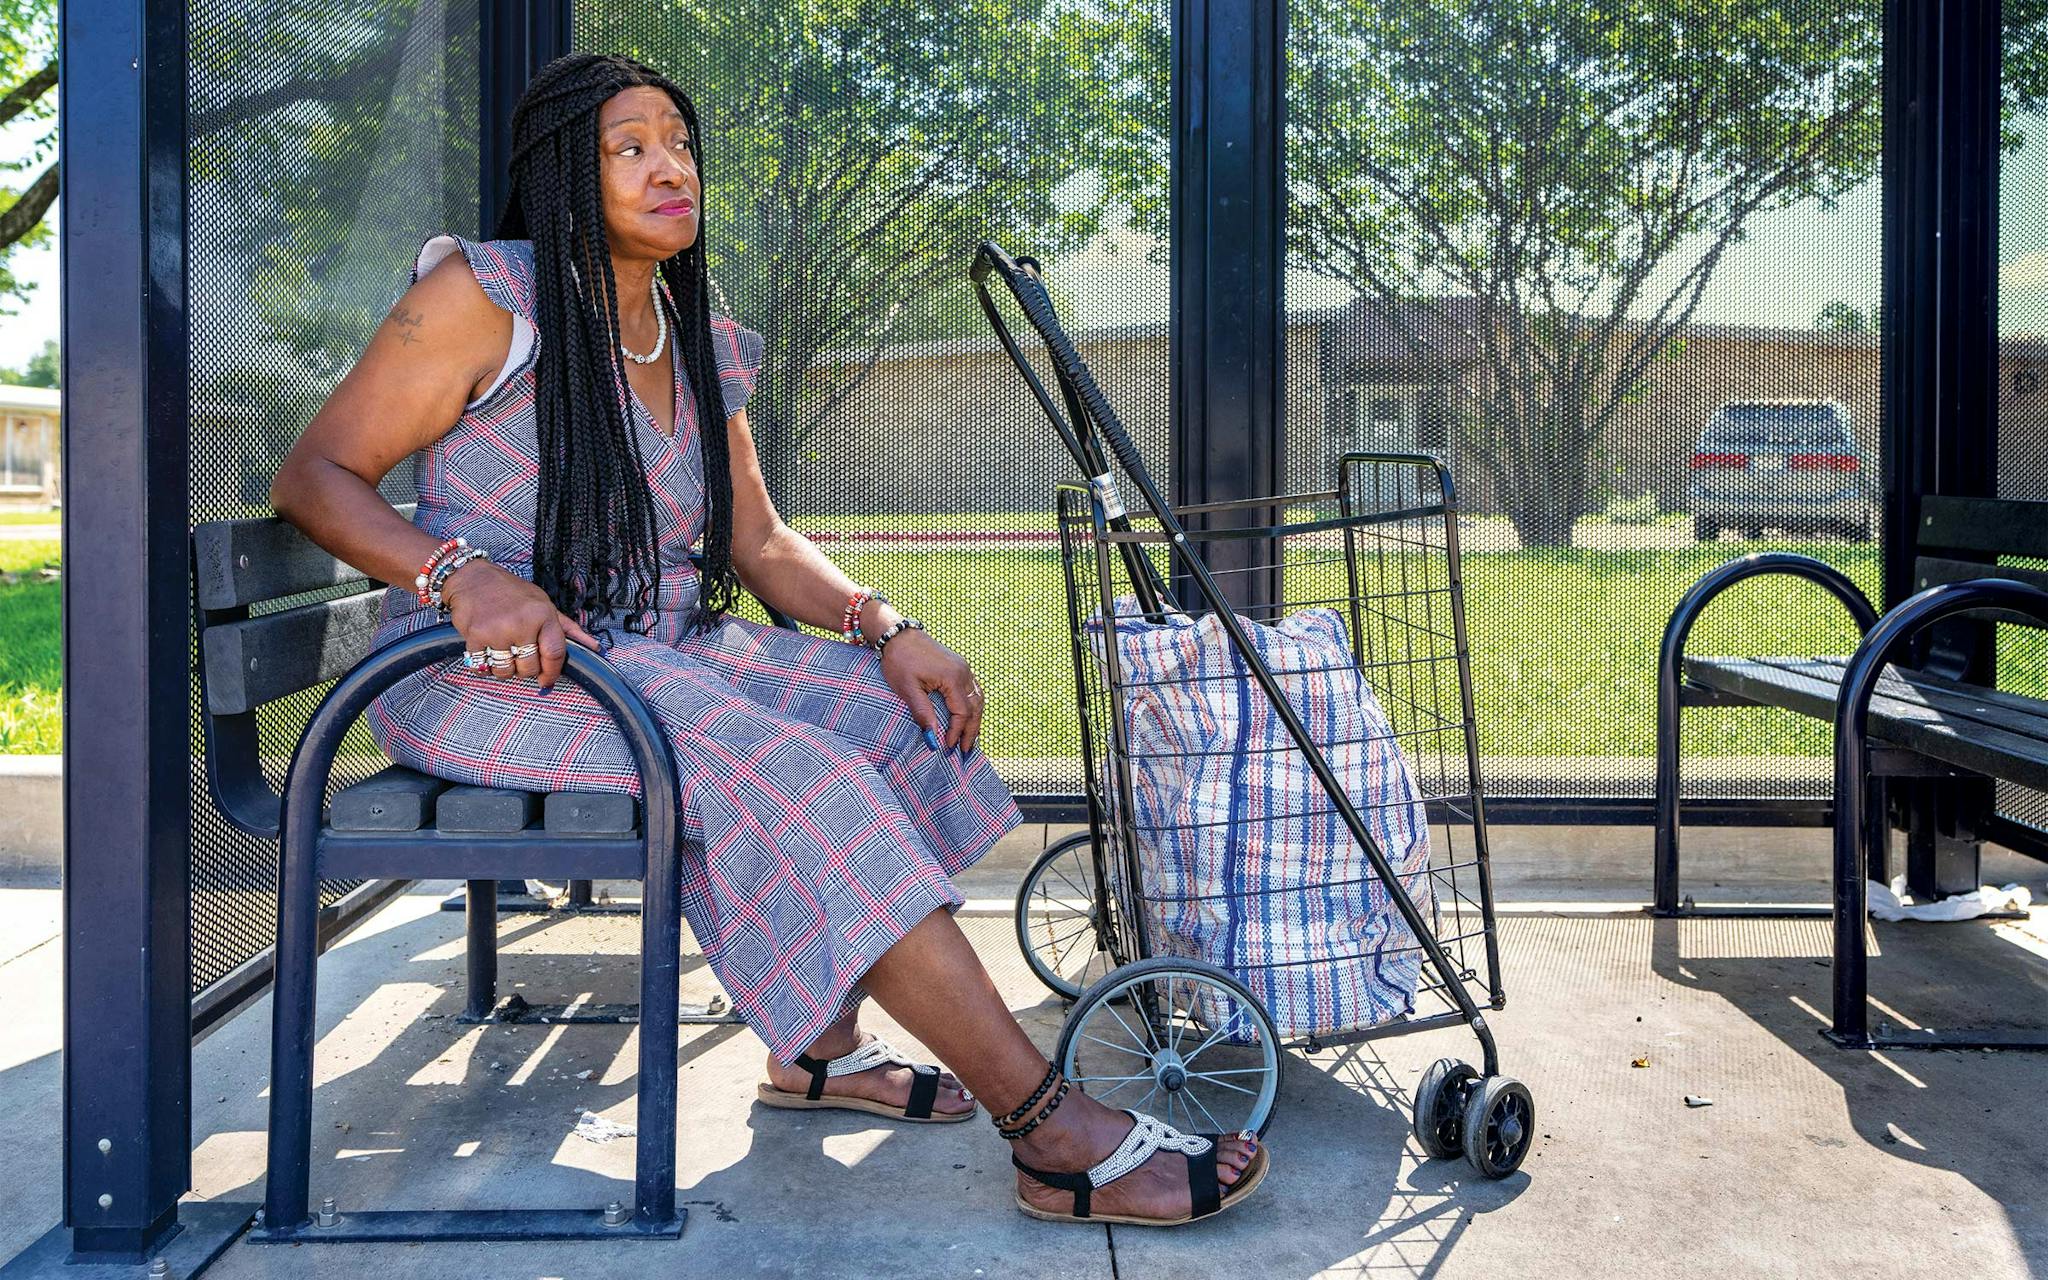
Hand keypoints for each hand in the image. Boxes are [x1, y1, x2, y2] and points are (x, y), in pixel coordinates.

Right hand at [440, 559, 598, 688]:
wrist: (472, 578)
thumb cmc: (511, 592)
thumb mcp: (543, 604)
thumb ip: (568, 629)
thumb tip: (596, 648)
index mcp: (543, 614)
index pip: (555, 654)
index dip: (552, 672)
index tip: (547, 680)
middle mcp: (522, 623)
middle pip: (529, 668)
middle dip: (525, 668)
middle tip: (519, 654)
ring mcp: (497, 630)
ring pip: (506, 671)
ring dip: (504, 668)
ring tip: (502, 650)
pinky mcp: (475, 636)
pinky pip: (482, 667)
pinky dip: (483, 665)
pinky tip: (486, 649)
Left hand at [878, 628, 984, 754]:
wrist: (899, 634)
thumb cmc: (900, 660)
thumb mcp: (907, 689)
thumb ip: (923, 714)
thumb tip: (932, 740)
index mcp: (953, 677)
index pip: (962, 712)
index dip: (956, 732)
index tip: (948, 748)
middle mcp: (964, 672)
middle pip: (976, 707)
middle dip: (972, 731)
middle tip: (965, 752)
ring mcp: (964, 668)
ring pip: (978, 699)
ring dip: (975, 720)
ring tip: (969, 739)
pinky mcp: (960, 666)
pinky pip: (973, 690)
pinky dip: (973, 707)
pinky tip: (968, 718)